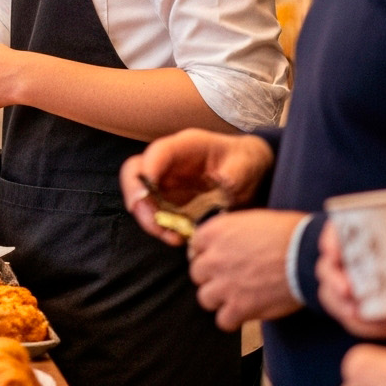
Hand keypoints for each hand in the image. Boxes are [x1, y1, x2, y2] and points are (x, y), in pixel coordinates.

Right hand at [120, 130, 276, 243]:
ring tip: (172, 237)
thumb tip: (223, 183)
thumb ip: (235, 172)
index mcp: (185, 146)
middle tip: (152, 221)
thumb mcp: (246, 164)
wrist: (251, 176)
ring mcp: (166, 182)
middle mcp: (168, 163)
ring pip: (140, 196)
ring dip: (149, 219)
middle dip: (137, 197)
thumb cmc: (245, 164)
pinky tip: (179, 238)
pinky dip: (161, 228)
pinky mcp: (169, 202)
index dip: (149, 169)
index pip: (158, 152)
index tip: (149, 193)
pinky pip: (154, 214)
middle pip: (135, 172)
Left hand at [186, 208, 303, 328]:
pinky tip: (244, 314)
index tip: (220, 259)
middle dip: (213, 276)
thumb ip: (232, 233)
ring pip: (205, 297)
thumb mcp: (252, 220)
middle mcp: (214, 258)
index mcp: (215, 232)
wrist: (307, 254)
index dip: (209, 254)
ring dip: (219, 298)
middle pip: (198, 273)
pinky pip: (223, 321)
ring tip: (237, 297)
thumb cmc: (289, 233)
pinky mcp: (239, 306)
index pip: (196, 246)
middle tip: (231, 278)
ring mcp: (224, 284)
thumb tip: (230, 243)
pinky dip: (232, 320)